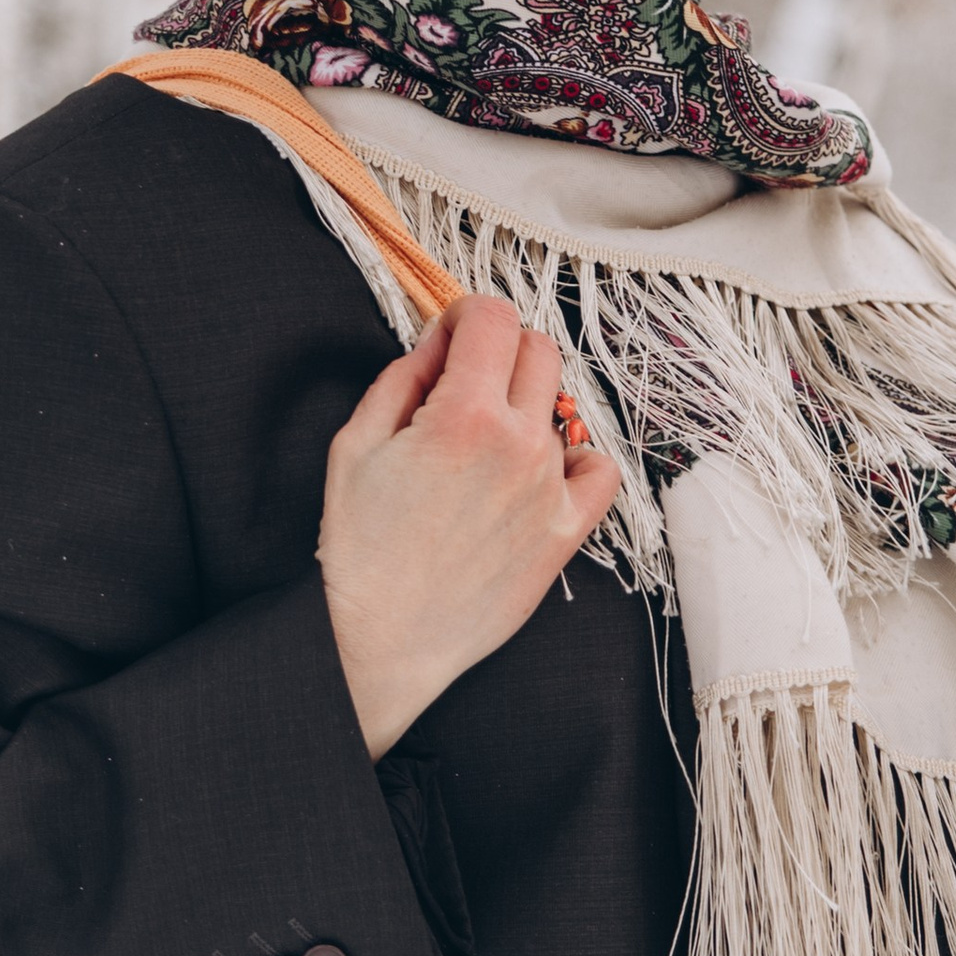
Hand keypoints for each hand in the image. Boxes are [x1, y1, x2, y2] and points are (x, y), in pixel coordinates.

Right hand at [318, 296, 621, 756]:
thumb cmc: (359, 548)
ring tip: (485, 437)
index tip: (446, 338)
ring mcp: (549, 489)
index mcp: (462, 415)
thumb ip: (404, 377)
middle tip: (463, 381)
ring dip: (528, 403)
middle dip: (498, 349)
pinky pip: (600, 470)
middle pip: (537, 349)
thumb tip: (440, 342)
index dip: (463, 316)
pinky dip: (577, 457)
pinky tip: (540, 467)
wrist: (380, 639)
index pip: (492, 318)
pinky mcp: (564, 532)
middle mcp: (518, 445)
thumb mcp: (355, 443)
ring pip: (563, 405)